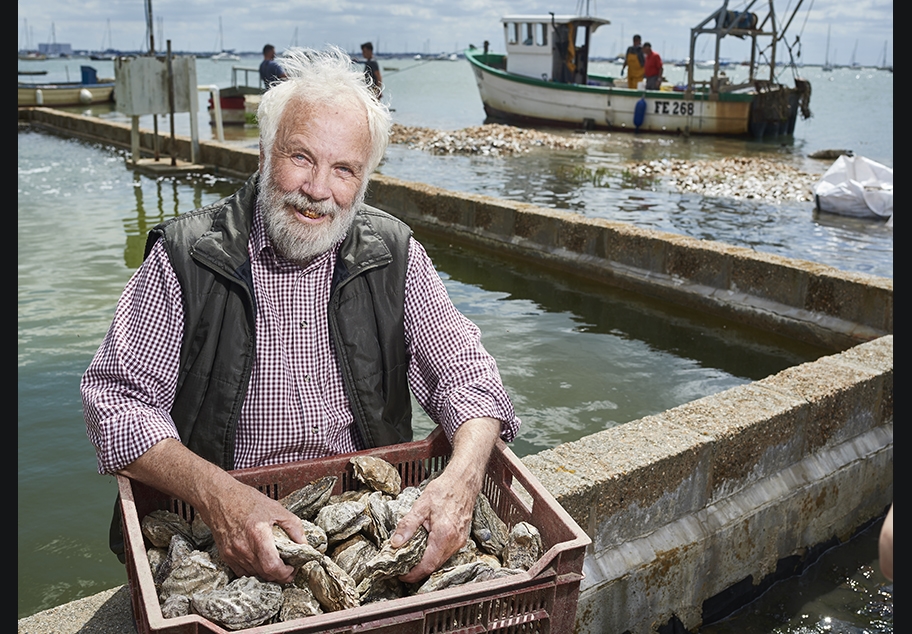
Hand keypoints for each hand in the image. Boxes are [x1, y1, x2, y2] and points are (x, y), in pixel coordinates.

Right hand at [197, 478, 305, 582]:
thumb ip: (293, 526)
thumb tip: (304, 543)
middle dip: (280, 575)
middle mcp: (244, 548)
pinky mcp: (226, 556)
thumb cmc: (246, 500)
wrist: (219, 499)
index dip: (286, 573)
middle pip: (265, 574)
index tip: (293, 568)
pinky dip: (255, 570)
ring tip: (276, 563)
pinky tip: (261, 561)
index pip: (273, 567)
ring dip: (268, 573)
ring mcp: (233, 554)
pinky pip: (243, 572)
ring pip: (255, 575)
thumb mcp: (276, 508)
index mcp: (258, 534)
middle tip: (289, 567)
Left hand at [389, 417, 501, 581]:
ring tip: (409, 558)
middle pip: (434, 566)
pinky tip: (423, 548)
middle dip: (416, 570)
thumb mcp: (421, 505)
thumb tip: (395, 543)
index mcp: (443, 535)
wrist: (464, 482)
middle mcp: (454, 542)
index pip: (427, 565)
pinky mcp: (461, 538)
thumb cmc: (444, 490)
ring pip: (440, 561)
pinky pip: (446, 554)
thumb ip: (408, 525)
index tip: (399, 574)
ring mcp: (460, 541)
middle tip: (400, 567)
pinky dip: (433, 555)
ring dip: (425, 563)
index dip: (412, 574)